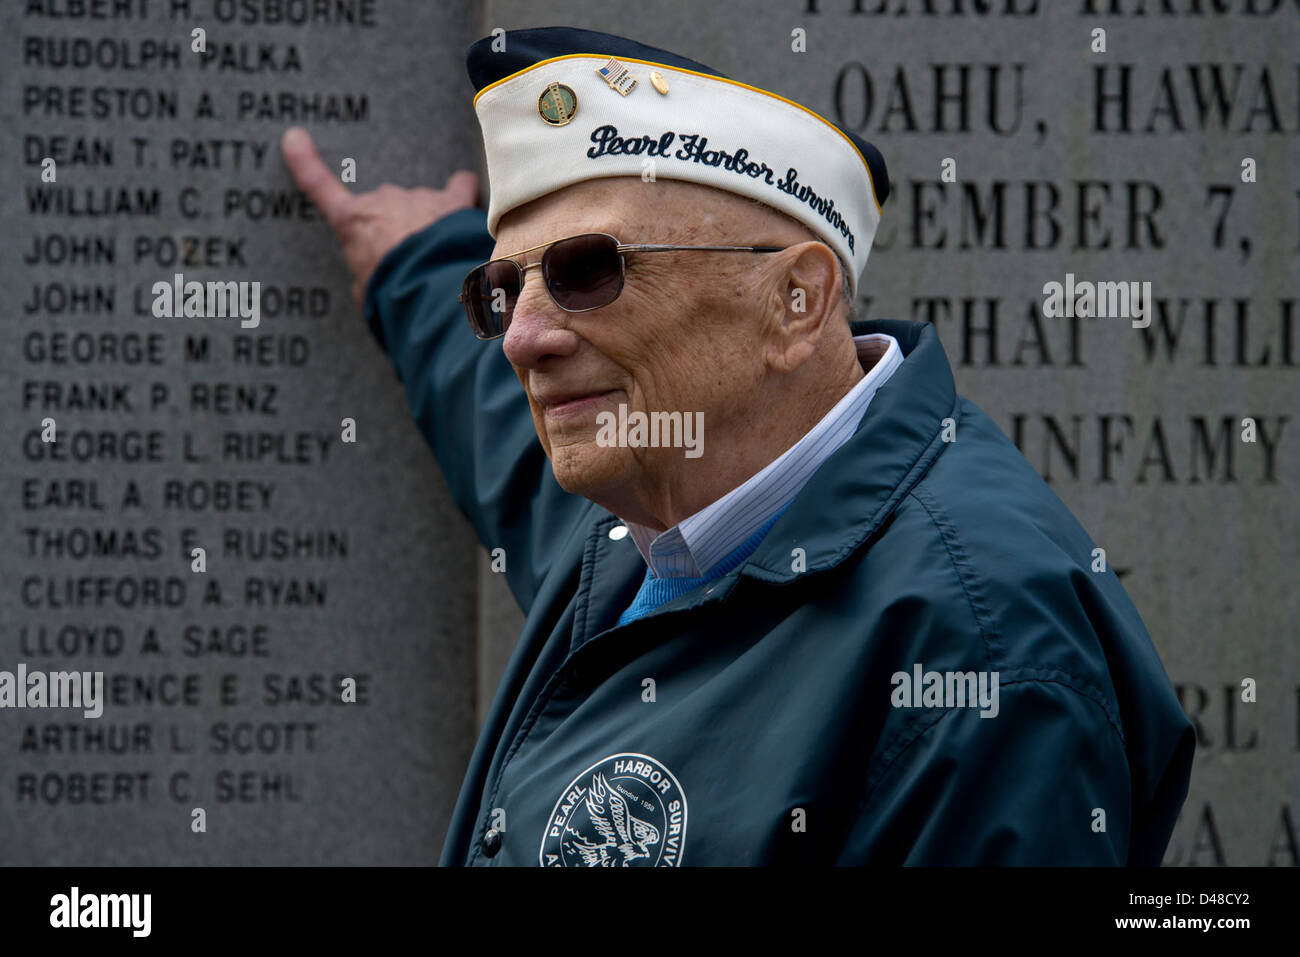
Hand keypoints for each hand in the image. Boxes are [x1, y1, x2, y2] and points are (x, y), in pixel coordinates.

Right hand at [280, 126, 480, 310]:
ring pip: (423, 206)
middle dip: (399, 230)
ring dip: (432, 226)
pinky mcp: (451, 203)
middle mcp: (382, 201)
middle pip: (388, 208)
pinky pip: (461, 188)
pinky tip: (471, 215)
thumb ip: (368, 274)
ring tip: (444, 260)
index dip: (304, 162)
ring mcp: (417, 199)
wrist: (426, 287)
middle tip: (412, 263)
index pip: (319, 186)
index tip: (294, 139)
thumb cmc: (389, 296)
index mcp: (352, 221)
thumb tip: (379, 274)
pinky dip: (464, 197)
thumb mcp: (364, 293)